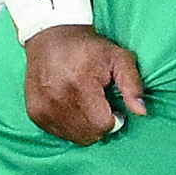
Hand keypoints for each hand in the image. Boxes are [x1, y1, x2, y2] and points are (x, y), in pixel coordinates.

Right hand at [24, 28, 149, 143]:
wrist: (51, 37)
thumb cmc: (89, 48)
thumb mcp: (119, 58)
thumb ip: (132, 85)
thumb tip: (141, 112)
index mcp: (79, 86)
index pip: (102, 125)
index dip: (114, 118)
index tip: (113, 105)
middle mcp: (57, 101)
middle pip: (90, 135)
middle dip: (100, 124)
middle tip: (99, 104)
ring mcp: (43, 109)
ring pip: (75, 137)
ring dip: (85, 126)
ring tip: (85, 104)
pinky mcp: (34, 113)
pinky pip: (60, 133)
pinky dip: (69, 125)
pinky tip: (71, 105)